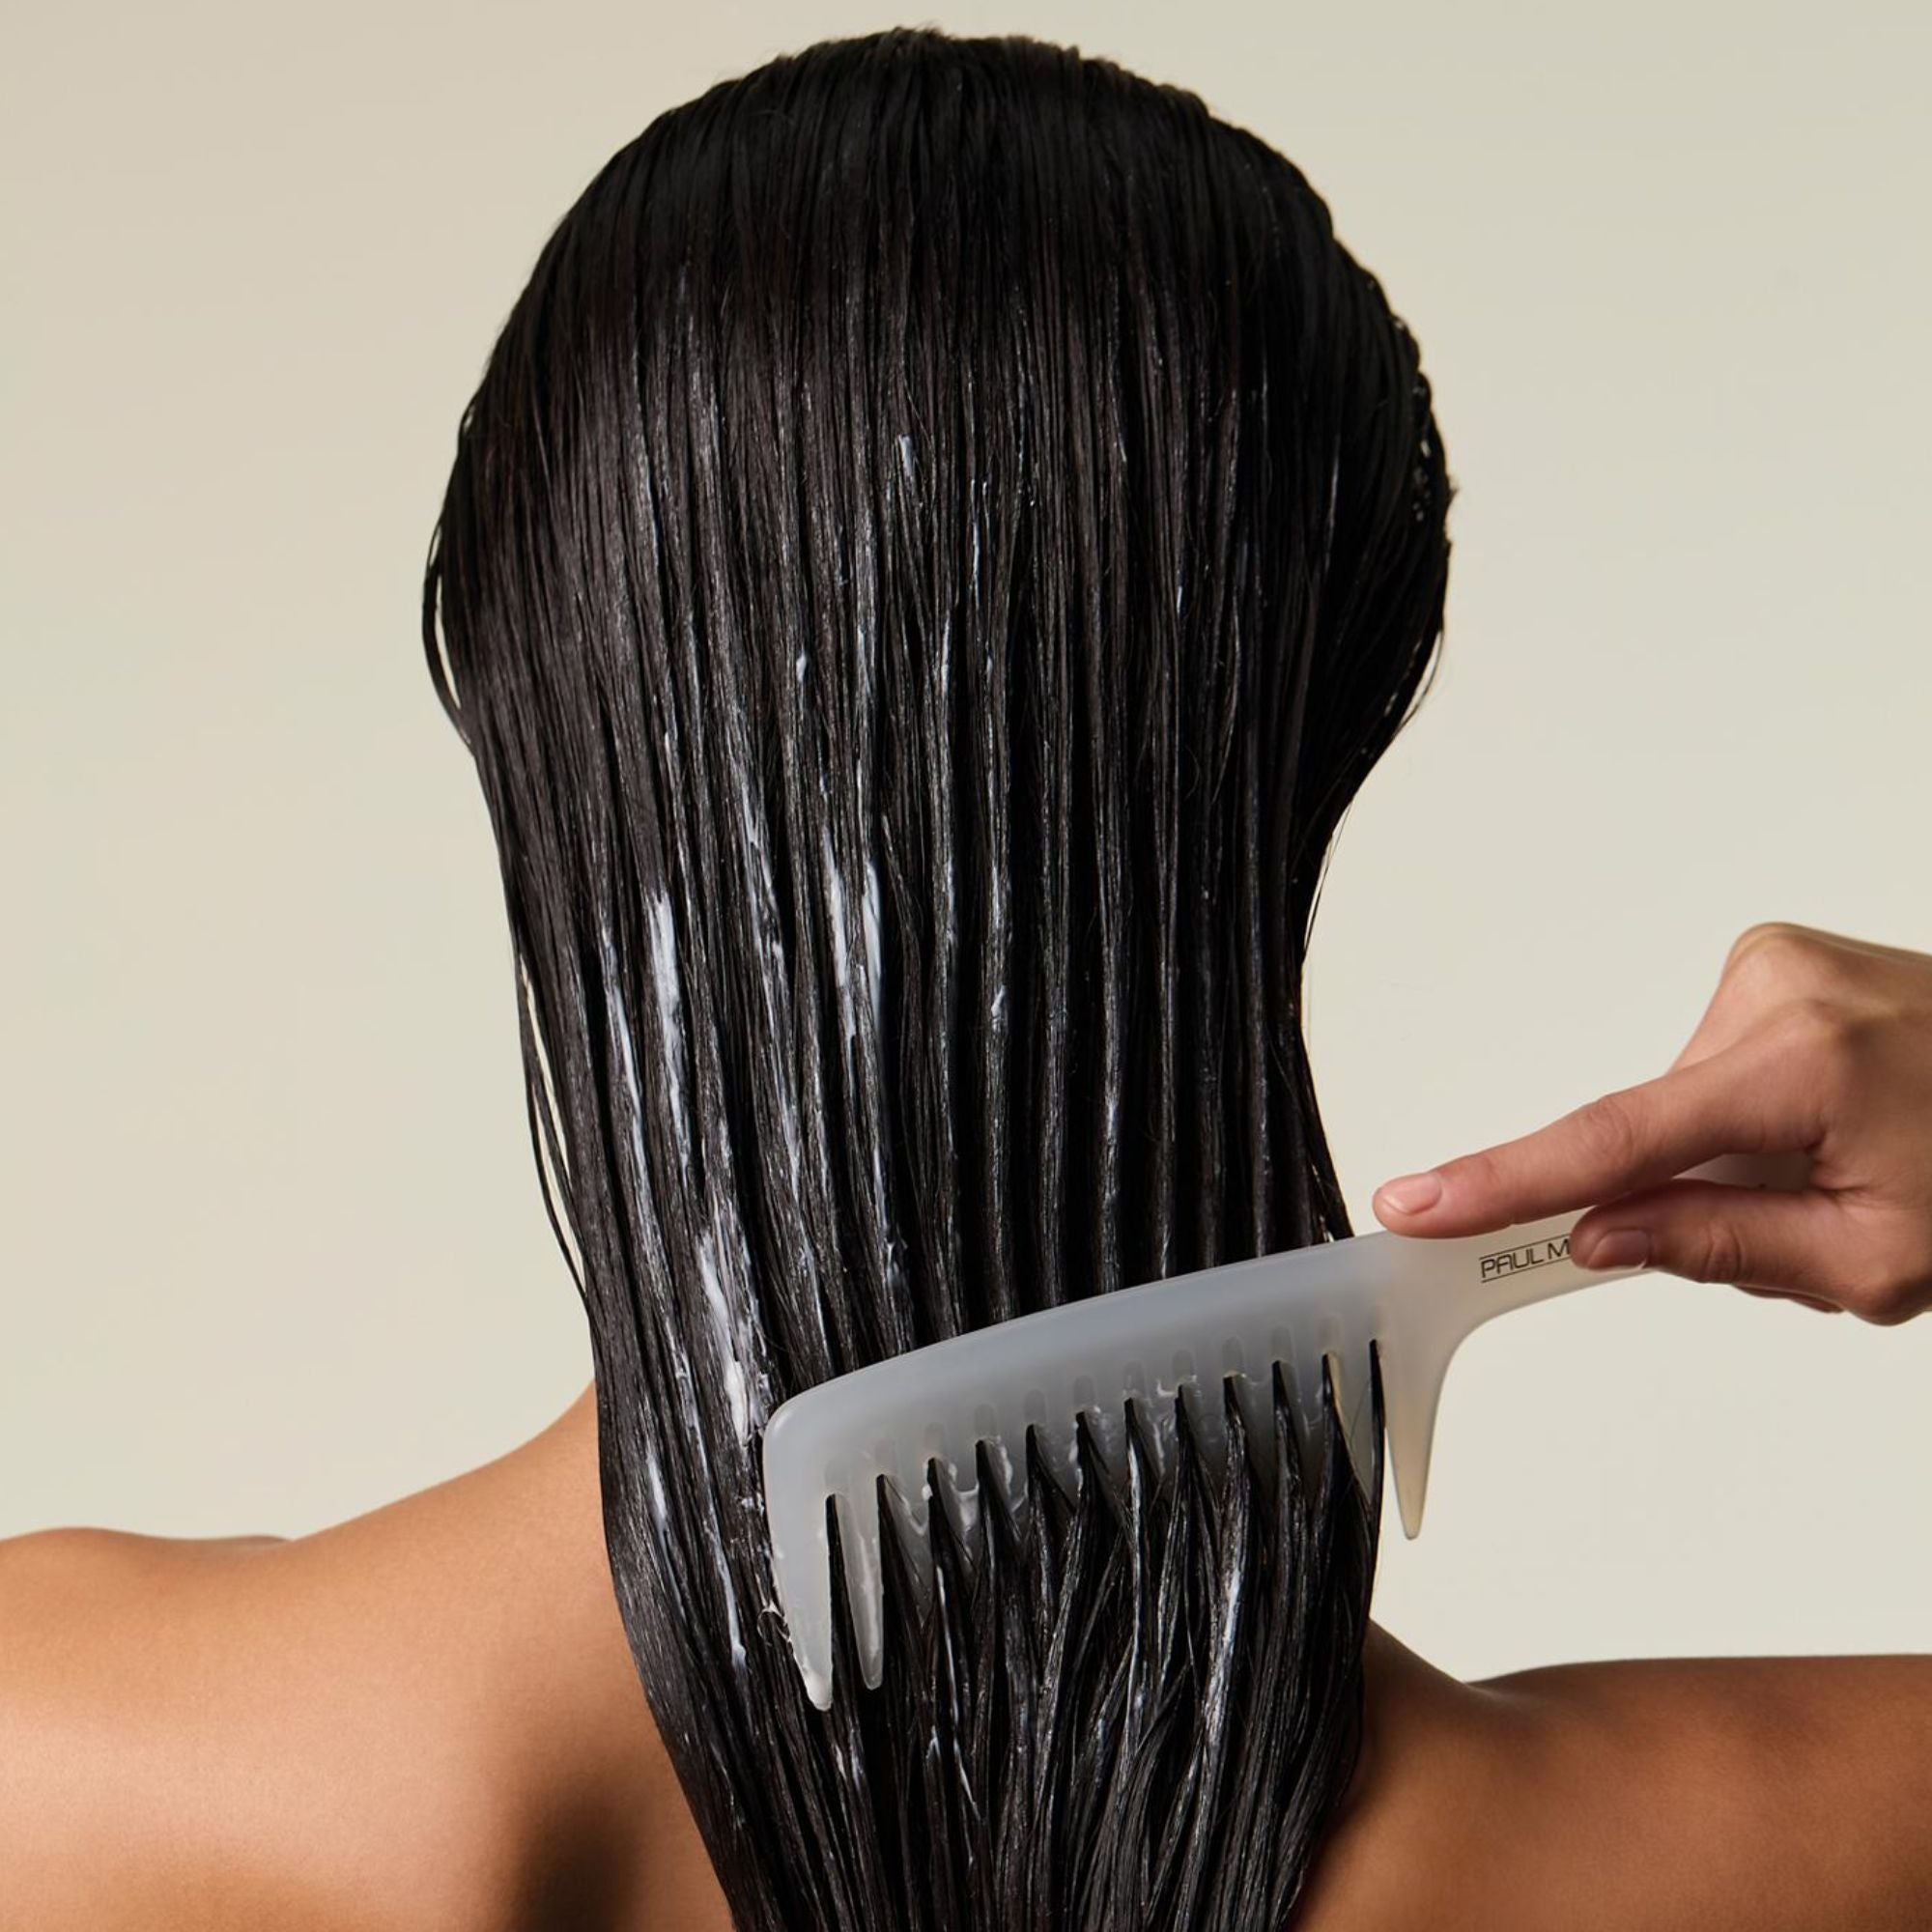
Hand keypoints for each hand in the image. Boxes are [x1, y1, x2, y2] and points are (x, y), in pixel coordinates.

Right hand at [1370, 922, 1931, 1322]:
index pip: (1617, 1141)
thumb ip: (1722, 1247)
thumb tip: (1600, 1234)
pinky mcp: (1781, 956)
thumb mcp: (1879, 1260)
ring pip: (1691, 1102)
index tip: (1418, 1204)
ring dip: (1736, 1155)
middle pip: (1659, 1131)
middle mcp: (1776, 988)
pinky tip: (1838, 1122)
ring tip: (1848, 1161)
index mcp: (1805, 1066)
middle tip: (1809, 1220)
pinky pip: (1721, 1060)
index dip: (1506, 1182)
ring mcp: (1777, 962)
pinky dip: (1755, 1111)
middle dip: (1698, 1196)